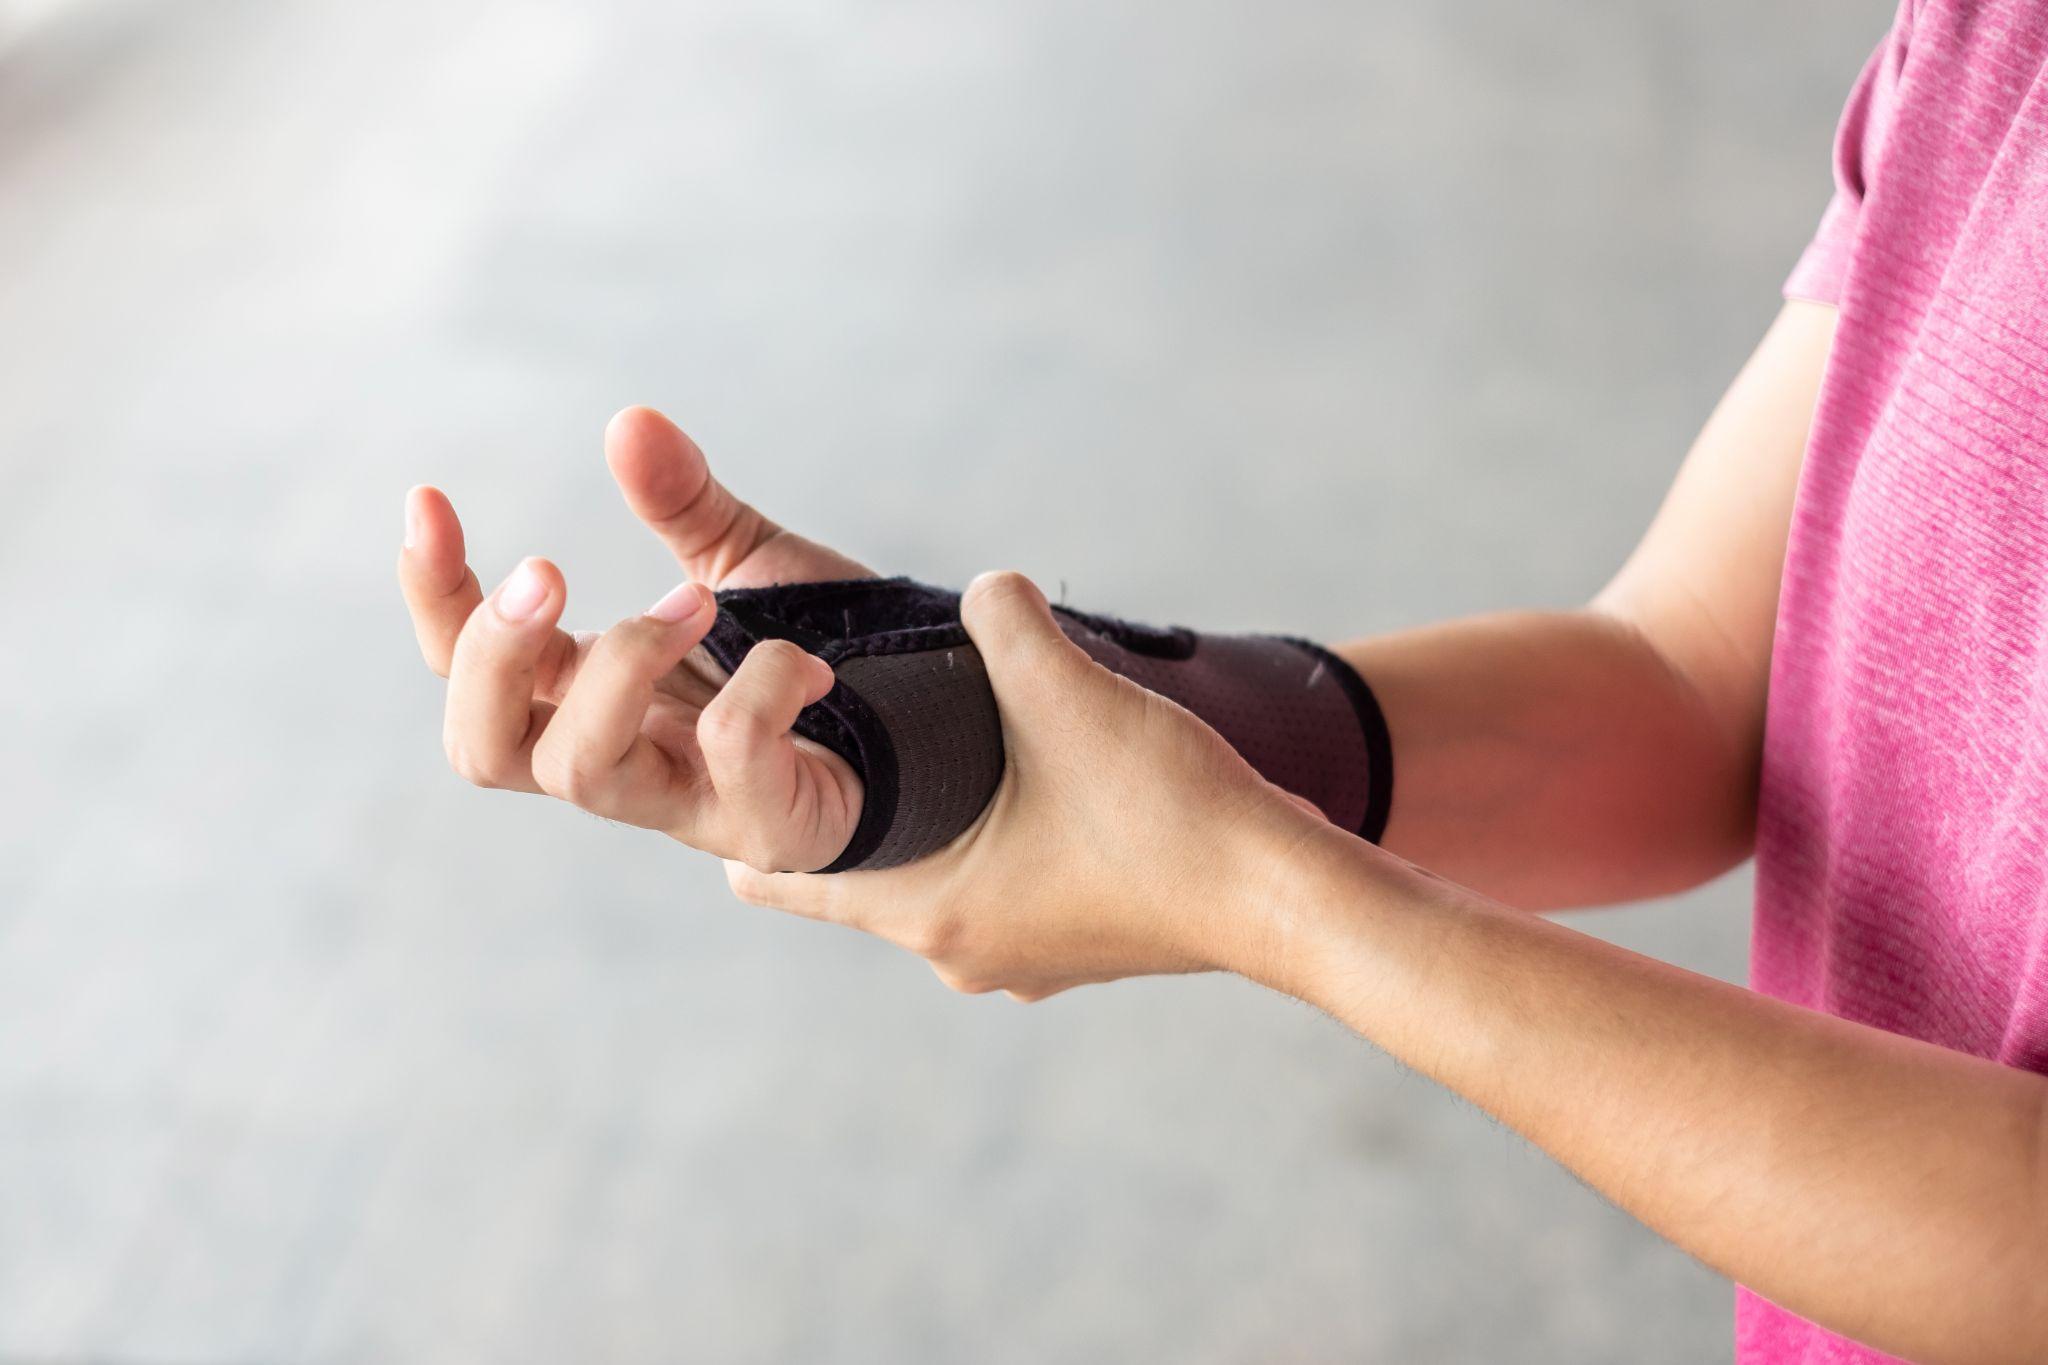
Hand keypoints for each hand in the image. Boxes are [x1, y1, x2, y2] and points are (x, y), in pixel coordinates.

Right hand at [397, 406, 874, 870]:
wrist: (936, 724)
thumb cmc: (823, 652)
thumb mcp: (744, 563)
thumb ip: (684, 503)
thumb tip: (631, 422)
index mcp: (590, 693)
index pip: (464, 667)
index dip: (433, 594)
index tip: (430, 499)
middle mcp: (621, 757)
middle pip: (481, 747)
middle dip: (495, 653)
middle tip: (548, 569)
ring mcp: (687, 805)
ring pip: (579, 769)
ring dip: (624, 663)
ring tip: (696, 603)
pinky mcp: (766, 826)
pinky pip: (729, 756)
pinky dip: (760, 688)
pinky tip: (804, 662)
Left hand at [725, 571, 1334, 999]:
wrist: (1290, 901)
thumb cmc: (1175, 814)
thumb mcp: (1071, 692)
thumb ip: (1003, 623)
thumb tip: (988, 589)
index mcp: (924, 905)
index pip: (763, 870)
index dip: (749, 795)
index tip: (776, 729)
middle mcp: (955, 950)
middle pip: (841, 873)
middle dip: (837, 798)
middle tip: (853, 722)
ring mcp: (1014, 960)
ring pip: (923, 880)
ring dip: (920, 816)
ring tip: (950, 741)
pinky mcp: (1065, 947)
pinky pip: (991, 889)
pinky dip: (985, 839)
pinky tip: (1032, 783)